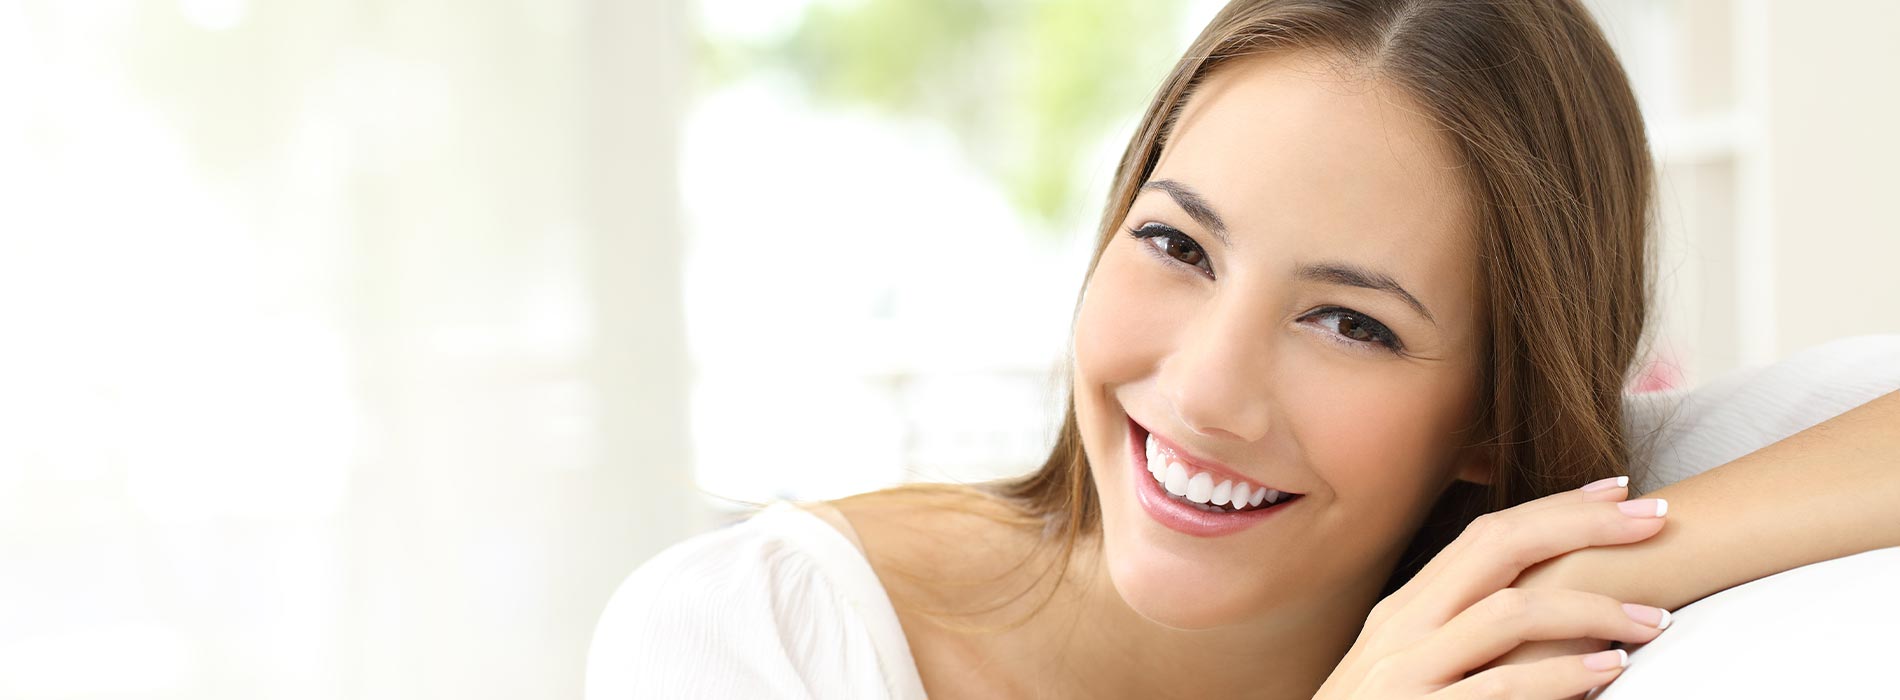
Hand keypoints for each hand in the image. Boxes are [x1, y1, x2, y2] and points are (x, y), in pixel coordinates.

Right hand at [1314, 479, 1672, 698]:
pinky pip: (1501, 687)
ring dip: (1592, 609)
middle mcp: (1402, 628)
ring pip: (1508, 614)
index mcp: (1404, 610)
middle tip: (1657, 520)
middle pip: (1498, 548)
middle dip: (1583, 526)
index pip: (1484, 535)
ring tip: (1653, 621)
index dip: (1555, 508)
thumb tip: (1538, 608)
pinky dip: (1561, 676)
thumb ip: (1456, 633)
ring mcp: (1406, 672)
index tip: (1618, 492)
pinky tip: (1607, 671)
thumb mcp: (1407, 666)